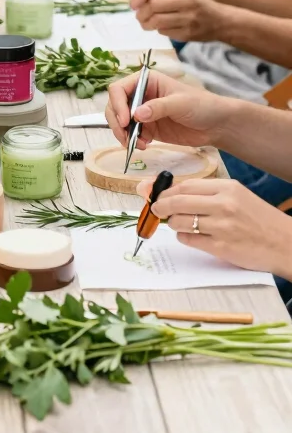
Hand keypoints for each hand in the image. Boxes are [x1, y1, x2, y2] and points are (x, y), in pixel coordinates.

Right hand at [106, 70, 233, 150]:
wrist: (216, 125)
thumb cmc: (201, 105)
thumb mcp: (180, 103)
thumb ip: (158, 107)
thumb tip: (137, 114)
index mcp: (146, 81)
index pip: (119, 89)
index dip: (117, 104)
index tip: (124, 120)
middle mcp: (141, 95)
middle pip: (115, 106)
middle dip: (117, 122)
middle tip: (126, 137)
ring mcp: (143, 112)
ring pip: (120, 122)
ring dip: (123, 134)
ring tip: (137, 144)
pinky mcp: (148, 128)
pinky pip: (131, 135)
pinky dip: (133, 142)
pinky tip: (145, 146)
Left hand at [131, 0, 226, 41]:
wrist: (219, 20)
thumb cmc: (193, 1)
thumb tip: (134, 2)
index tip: (133, 6)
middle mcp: (185, 0)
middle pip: (151, 7)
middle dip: (141, 14)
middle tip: (140, 16)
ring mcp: (188, 18)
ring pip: (156, 22)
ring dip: (146, 24)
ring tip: (147, 23)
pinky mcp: (188, 34)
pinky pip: (164, 32)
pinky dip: (159, 30)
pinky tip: (164, 27)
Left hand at [139, 178, 291, 277]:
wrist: (284, 243)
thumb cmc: (258, 219)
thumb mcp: (236, 196)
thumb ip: (206, 193)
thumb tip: (169, 191)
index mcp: (227, 188)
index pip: (185, 185)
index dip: (165, 190)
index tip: (154, 193)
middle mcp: (224, 204)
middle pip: (178, 201)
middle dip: (160, 205)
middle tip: (155, 209)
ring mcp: (222, 226)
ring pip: (180, 221)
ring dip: (172, 223)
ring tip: (176, 223)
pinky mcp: (222, 247)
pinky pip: (189, 239)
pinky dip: (183, 237)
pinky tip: (190, 235)